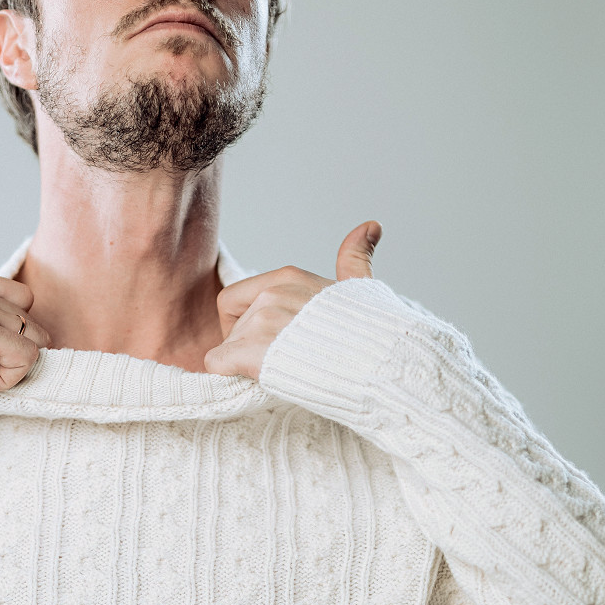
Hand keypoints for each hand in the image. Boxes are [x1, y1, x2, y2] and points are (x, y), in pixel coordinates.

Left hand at [203, 221, 380, 378]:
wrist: (387, 368)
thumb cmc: (375, 335)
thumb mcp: (362, 290)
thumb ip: (355, 259)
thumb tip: (371, 225)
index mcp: (289, 277)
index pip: (234, 297)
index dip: (246, 321)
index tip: (273, 339)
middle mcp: (272, 293)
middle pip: (232, 325)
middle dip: (249, 345)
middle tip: (284, 359)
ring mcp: (263, 321)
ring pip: (228, 347)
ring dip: (248, 364)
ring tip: (286, 370)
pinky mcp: (255, 351)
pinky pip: (217, 363)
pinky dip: (230, 375)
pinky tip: (259, 379)